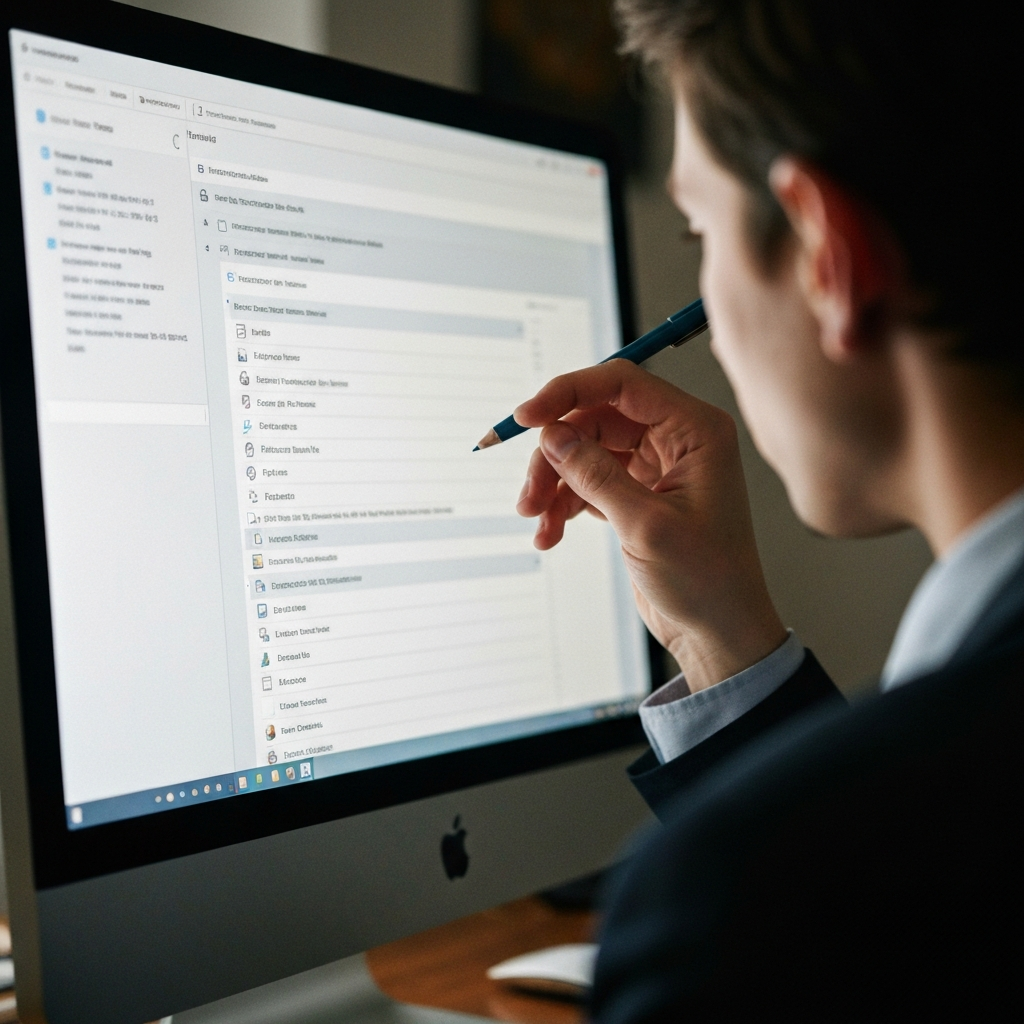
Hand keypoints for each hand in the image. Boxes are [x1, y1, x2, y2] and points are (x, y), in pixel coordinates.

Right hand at [514, 360, 785, 692]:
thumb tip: (554, 434)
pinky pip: (586, 482)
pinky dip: (563, 504)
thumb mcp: (648, 526)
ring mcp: (654, 467)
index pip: (621, 384)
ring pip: (584, 451)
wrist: (719, 633)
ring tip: (537, 520)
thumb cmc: (709, 581)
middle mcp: (676, 440)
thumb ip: (597, 474)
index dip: (568, 392)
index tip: (527, 417)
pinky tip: (550, 533)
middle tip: (529, 494)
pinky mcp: (636, 495)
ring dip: (553, 483)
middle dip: (555, 454)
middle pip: (593, 419)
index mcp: (695, 431)